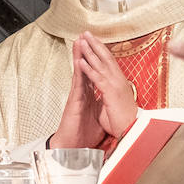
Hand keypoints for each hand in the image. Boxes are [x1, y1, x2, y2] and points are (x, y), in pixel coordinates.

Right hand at [51, 32, 137, 146]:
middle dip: (86, 52)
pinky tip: (78, 61)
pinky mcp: (74, 102)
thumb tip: (110, 105)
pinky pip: (77, 84)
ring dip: (79, 56)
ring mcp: (77, 96)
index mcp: (89, 96)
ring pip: (79, 72)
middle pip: (85, 69)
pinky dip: (78, 72)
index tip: (98, 48)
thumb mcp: (99, 119)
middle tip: (86, 36)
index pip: (93, 74)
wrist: (73, 147)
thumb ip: (102, 108)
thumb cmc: (84, 135)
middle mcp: (82, 93)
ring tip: (79, 41)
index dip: (95, 62)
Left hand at [76, 31, 137, 137]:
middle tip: (86, 33)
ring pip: (101, 65)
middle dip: (95, 44)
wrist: (132, 132)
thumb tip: (105, 93)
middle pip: (106, 58)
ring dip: (90, 52)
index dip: (101, 50)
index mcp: (119, 83)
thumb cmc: (125, 121)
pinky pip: (97, 79)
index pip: (109, 62)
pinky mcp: (111, 93)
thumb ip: (108, 96)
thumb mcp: (115, 104)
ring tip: (81, 41)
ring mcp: (115, 86)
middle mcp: (118, 81)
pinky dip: (88, 70)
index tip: (92, 41)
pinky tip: (80, 61)